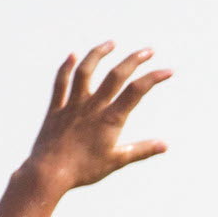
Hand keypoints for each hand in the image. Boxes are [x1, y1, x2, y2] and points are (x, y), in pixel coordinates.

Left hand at [23, 43, 169, 193]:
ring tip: (111, 43)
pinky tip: (73, 56)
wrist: (49, 173)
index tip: (168, 71)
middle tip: (148, 51)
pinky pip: (60, 83)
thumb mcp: (116, 161)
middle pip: (115, 75)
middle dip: (134, 60)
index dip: (153, 78)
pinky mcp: (56, 109)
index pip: (136, 92)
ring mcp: (73, 105)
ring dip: (99, 54)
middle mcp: (92, 107)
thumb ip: (141, 150)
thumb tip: (165, 145)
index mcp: (110, 120)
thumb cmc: (84, 170)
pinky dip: (66, 67)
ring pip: (86, 71)